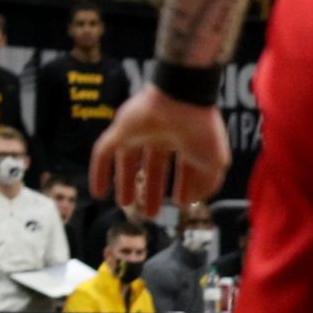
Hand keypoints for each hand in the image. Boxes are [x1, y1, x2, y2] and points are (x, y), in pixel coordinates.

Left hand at [90, 85, 230, 220]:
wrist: (181, 99)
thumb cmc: (201, 131)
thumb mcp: (213, 164)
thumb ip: (206, 184)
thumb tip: (191, 201)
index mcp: (185, 140)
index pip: (181, 167)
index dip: (182, 187)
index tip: (180, 205)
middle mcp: (161, 135)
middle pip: (152, 166)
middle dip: (151, 190)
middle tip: (150, 213)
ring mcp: (139, 132)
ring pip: (128, 160)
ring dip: (125, 182)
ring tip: (124, 204)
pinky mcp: (120, 130)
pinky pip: (103, 152)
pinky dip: (99, 172)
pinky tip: (98, 192)